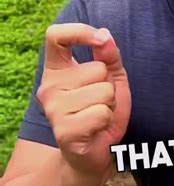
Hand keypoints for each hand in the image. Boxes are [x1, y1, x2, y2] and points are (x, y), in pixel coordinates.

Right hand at [37, 23, 131, 177]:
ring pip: (103, 91)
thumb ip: (109, 57)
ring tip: (98, 116)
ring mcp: (54, 109)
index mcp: (56, 70)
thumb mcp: (111, 80)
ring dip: (109, 105)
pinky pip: (101, 112)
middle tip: (99, 103)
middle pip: (97, 69)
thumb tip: (105, 36)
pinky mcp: (64, 129)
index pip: (55, 36)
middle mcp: (49, 87)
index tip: (99, 40)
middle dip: (109, 87)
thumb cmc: (101, 112)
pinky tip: (96, 129)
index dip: (79, 31)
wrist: (94, 154)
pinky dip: (107, 120)